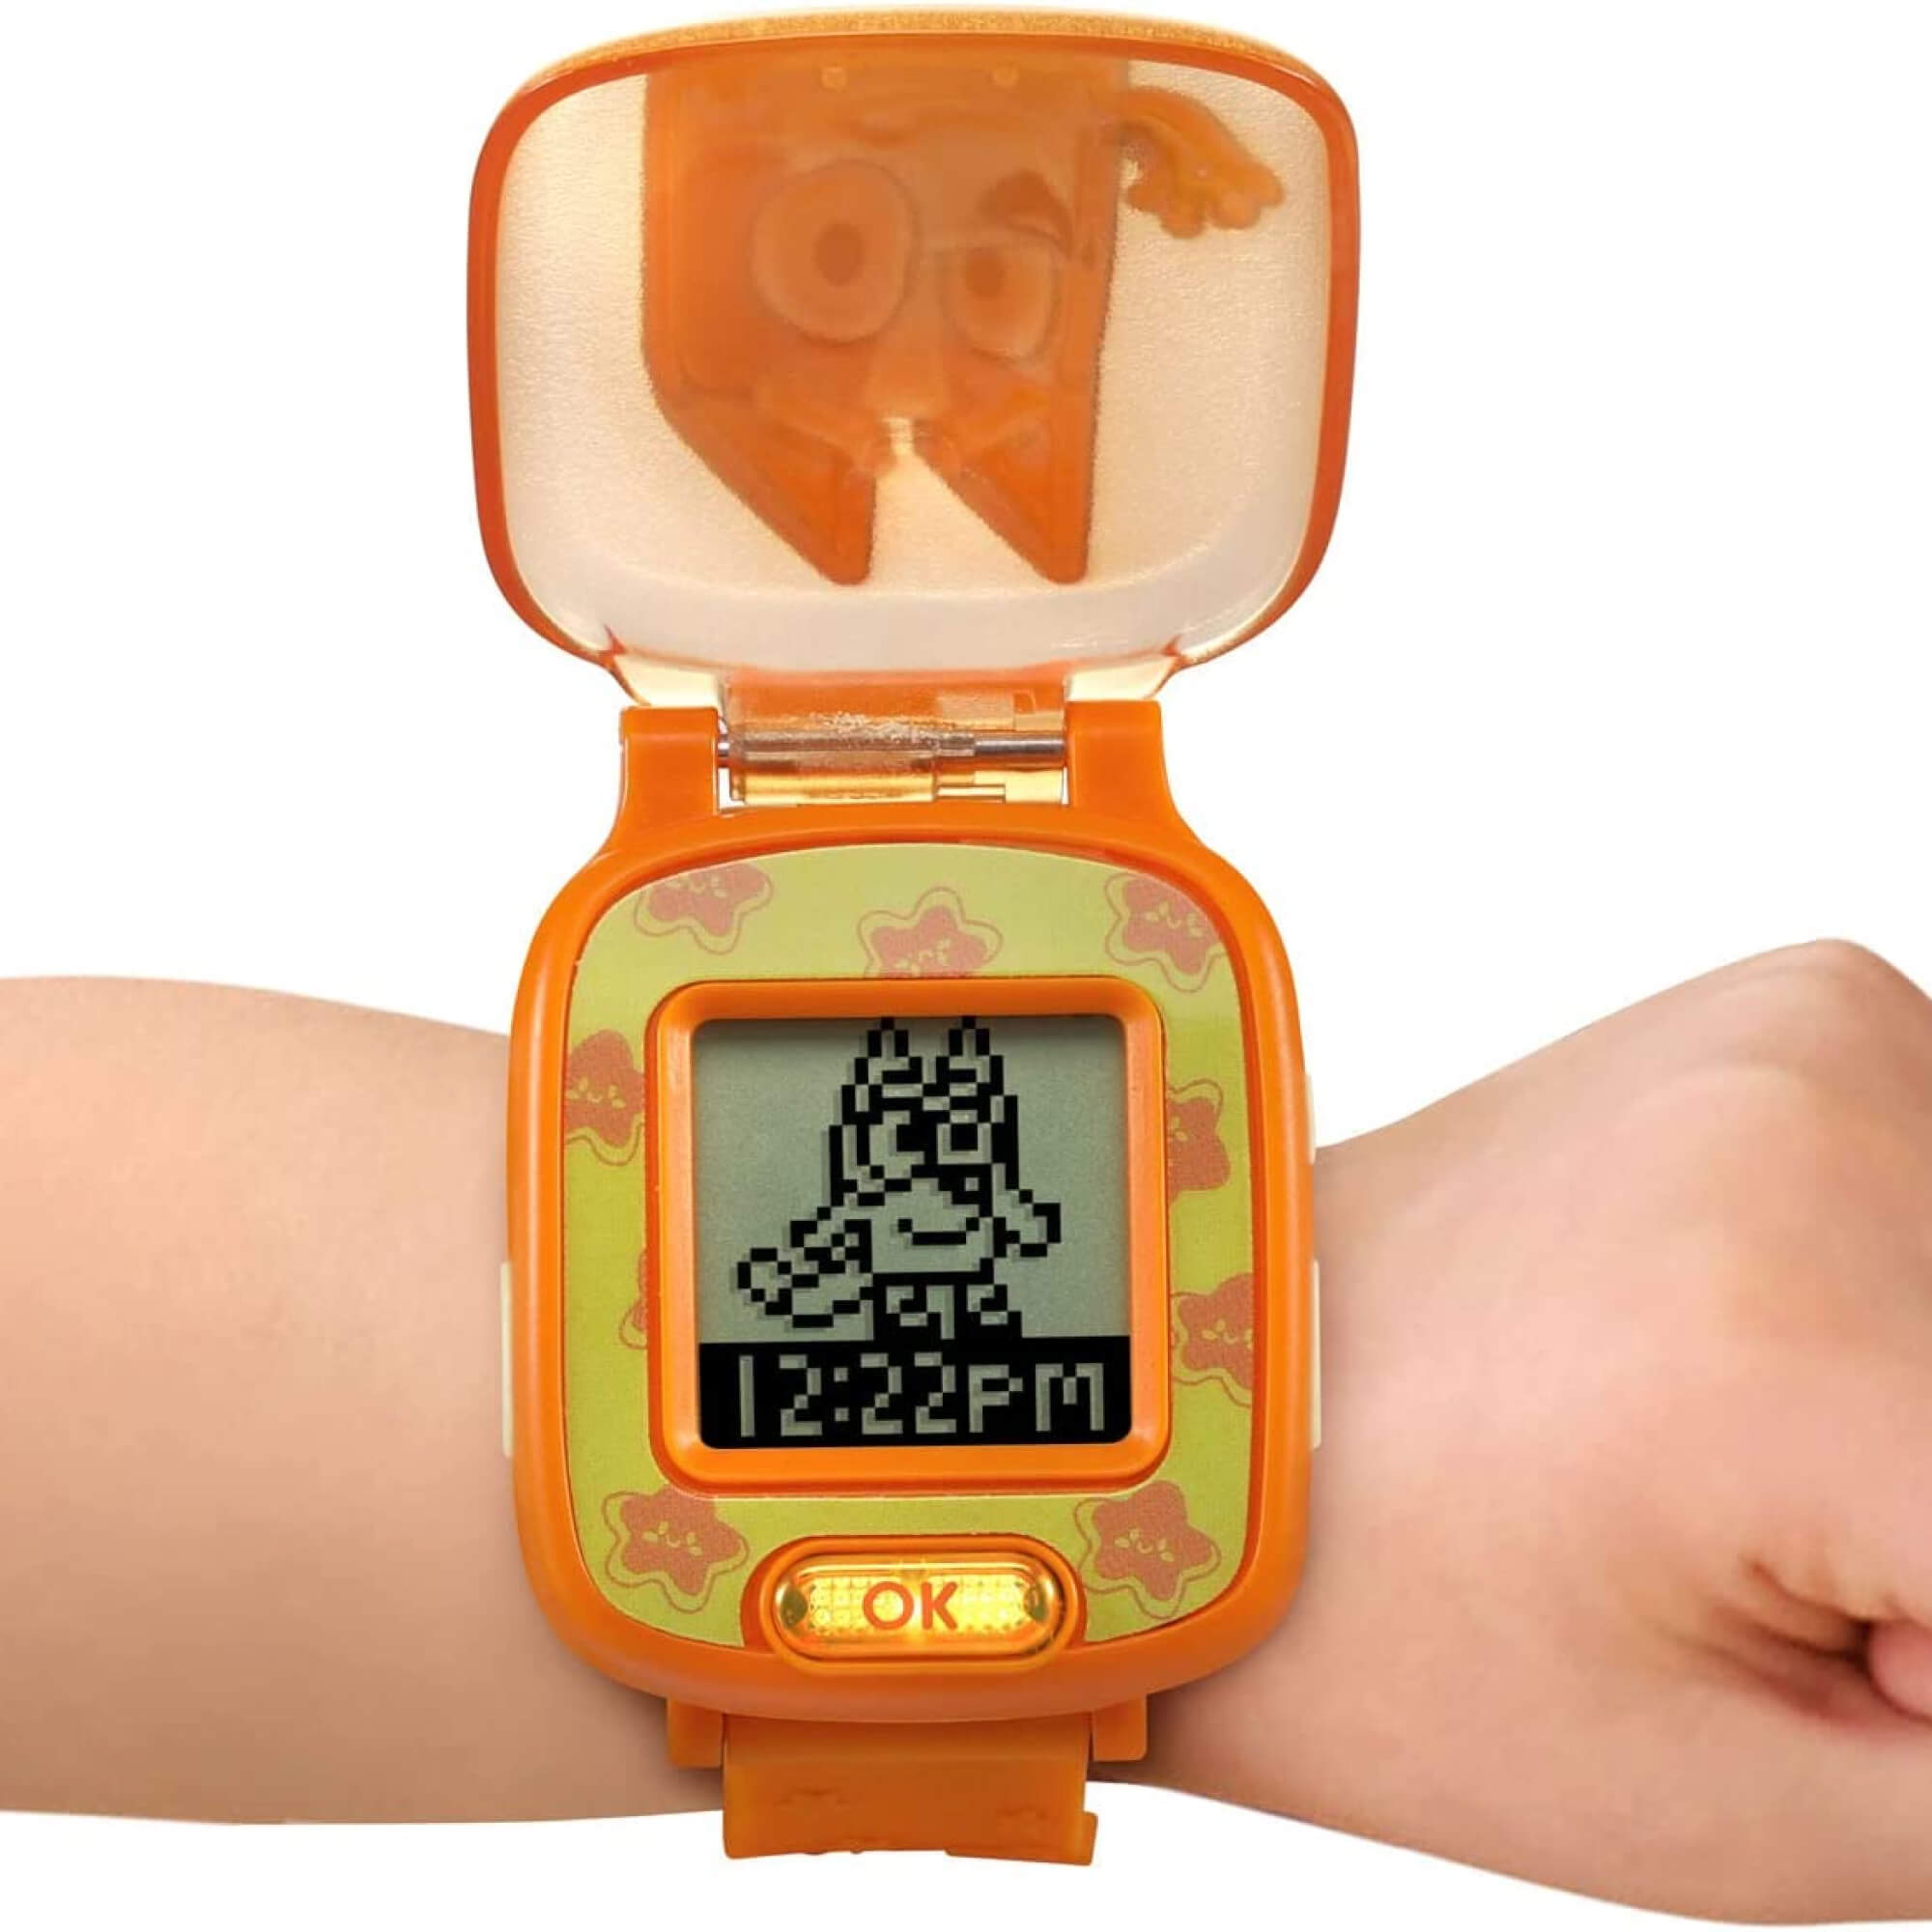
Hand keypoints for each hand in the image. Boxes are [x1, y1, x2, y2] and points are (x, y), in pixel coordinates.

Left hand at [1143, 941, 1931, 1919]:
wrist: (1224, 1421)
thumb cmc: (1406, 1620)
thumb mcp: (1777, 1796)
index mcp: (1818, 1363)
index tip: (1867, 1640)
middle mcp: (1826, 1128)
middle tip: (1813, 1567)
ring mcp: (1815, 1033)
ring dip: (1931, 1398)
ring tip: (1755, 1450)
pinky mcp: (1800, 1002)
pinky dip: (1921, 1283)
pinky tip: (1761, 1347)